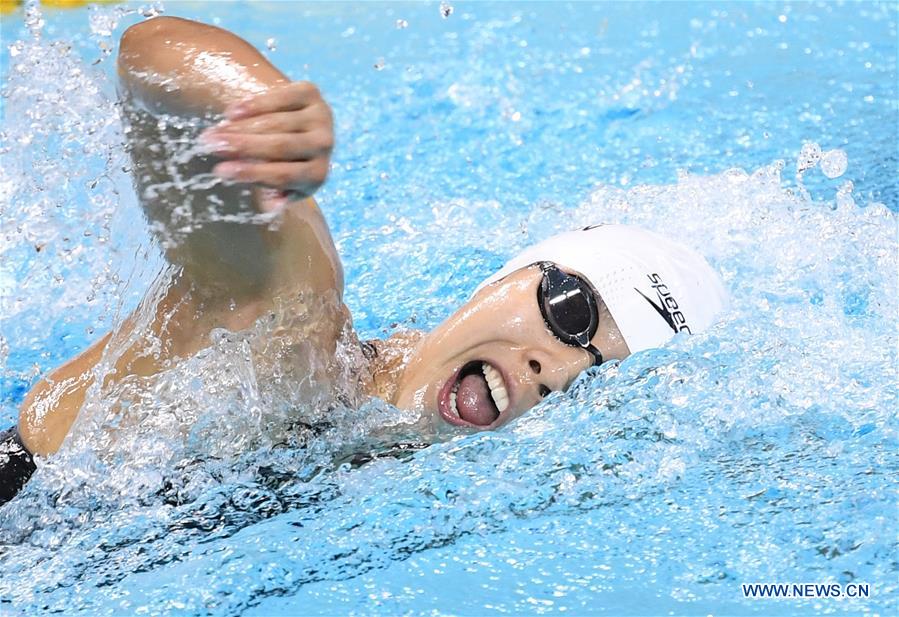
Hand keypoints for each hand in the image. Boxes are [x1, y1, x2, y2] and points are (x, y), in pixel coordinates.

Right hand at [200, 81, 333, 197]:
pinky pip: (281, 97)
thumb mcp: (282, 186)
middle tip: (210, 144)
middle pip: (279, 146)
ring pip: (276, 122)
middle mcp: (324, 145)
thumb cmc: (284, 163)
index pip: (283, 175)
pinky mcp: (312, 93)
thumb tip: (270, 207)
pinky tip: (232, 112)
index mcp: (317, 174)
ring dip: (241, 126)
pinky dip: (255, 104)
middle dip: (241, 145)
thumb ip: (273, 195)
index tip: (220, 170)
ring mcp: (322, 117)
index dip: (250, 173)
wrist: (303, 128)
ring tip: (215, 131)